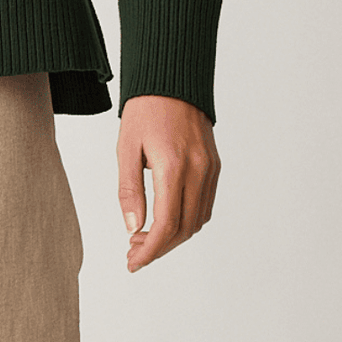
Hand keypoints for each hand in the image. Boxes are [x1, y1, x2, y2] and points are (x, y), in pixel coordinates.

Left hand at [117, 94, 219, 271]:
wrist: (172, 79)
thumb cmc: (144, 110)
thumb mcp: (126, 148)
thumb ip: (129, 190)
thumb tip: (133, 228)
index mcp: (173, 166)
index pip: (166, 224)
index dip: (150, 250)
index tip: (133, 262)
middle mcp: (198, 170)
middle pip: (184, 228)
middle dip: (159, 248)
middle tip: (134, 253)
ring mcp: (210, 168)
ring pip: (198, 220)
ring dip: (174, 236)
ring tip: (145, 238)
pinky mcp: (214, 165)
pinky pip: (205, 204)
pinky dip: (188, 220)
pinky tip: (166, 220)